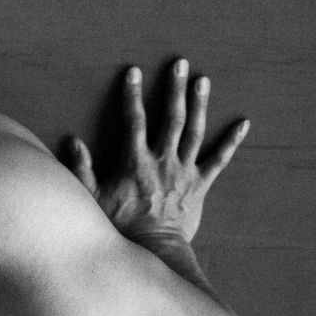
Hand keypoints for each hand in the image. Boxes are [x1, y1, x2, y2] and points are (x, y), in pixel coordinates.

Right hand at [65, 58, 248, 243]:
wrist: (155, 251)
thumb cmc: (121, 227)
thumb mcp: (93, 198)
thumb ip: (82, 169)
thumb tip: (72, 141)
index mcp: (136, 161)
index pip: (134, 120)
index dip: (132, 94)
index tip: (134, 71)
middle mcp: (162, 160)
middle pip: (171, 118)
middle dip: (174, 89)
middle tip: (180, 64)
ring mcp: (184, 172)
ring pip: (195, 132)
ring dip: (199, 104)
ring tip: (203, 81)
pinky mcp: (200, 185)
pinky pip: (219, 160)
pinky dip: (231, 142)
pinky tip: (243, 124)